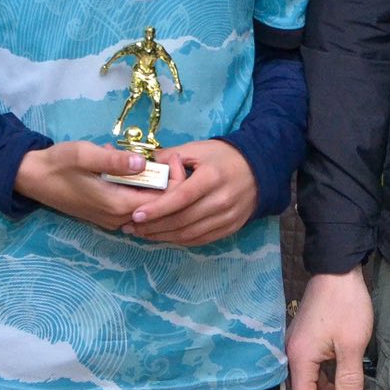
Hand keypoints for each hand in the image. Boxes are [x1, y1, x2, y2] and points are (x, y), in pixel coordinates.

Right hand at [12, 142, 161, 230]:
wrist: (32, 177)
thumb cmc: (58, 163)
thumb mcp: (85, 155)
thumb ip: (115, 161)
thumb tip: (143, 163)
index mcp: (117, 205)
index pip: (162, 202)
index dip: (174, 181)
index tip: (172, 157)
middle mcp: (118, 218)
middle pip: (157, 206)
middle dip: (166, 182)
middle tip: (164, 155)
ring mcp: (112, 219)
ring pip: (146, 206)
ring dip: (151, 184)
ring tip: (147, 159)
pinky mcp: (106, 214)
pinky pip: (133, 205)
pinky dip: (139, 188)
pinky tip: (130, 168)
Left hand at [122, 140, 258, 245]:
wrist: (259, 170)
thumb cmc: (223, 156)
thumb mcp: (198, 149)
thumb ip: (170, 156)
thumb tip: (144, 164)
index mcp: (211, 178)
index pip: (180, 198)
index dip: (157, 209)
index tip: (136, 214)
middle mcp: (220, 201)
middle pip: (182, 220)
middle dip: (153, 226)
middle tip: (130, 226)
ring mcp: (227, 217)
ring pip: (189, 234)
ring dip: (163, 236)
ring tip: (141, 233)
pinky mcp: (229, 229)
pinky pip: (200, 239)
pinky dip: (179, 240)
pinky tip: (163, 236)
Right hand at [288, 269, 373, 389]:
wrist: (338, 269)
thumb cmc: (345, 305)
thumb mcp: (351, 345)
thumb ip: (348, 379)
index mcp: (300, 357)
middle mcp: (293, 353)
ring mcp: (300, 346)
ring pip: (310, 384)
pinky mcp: (309, 339)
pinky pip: (314, 371)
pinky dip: (327, 385)